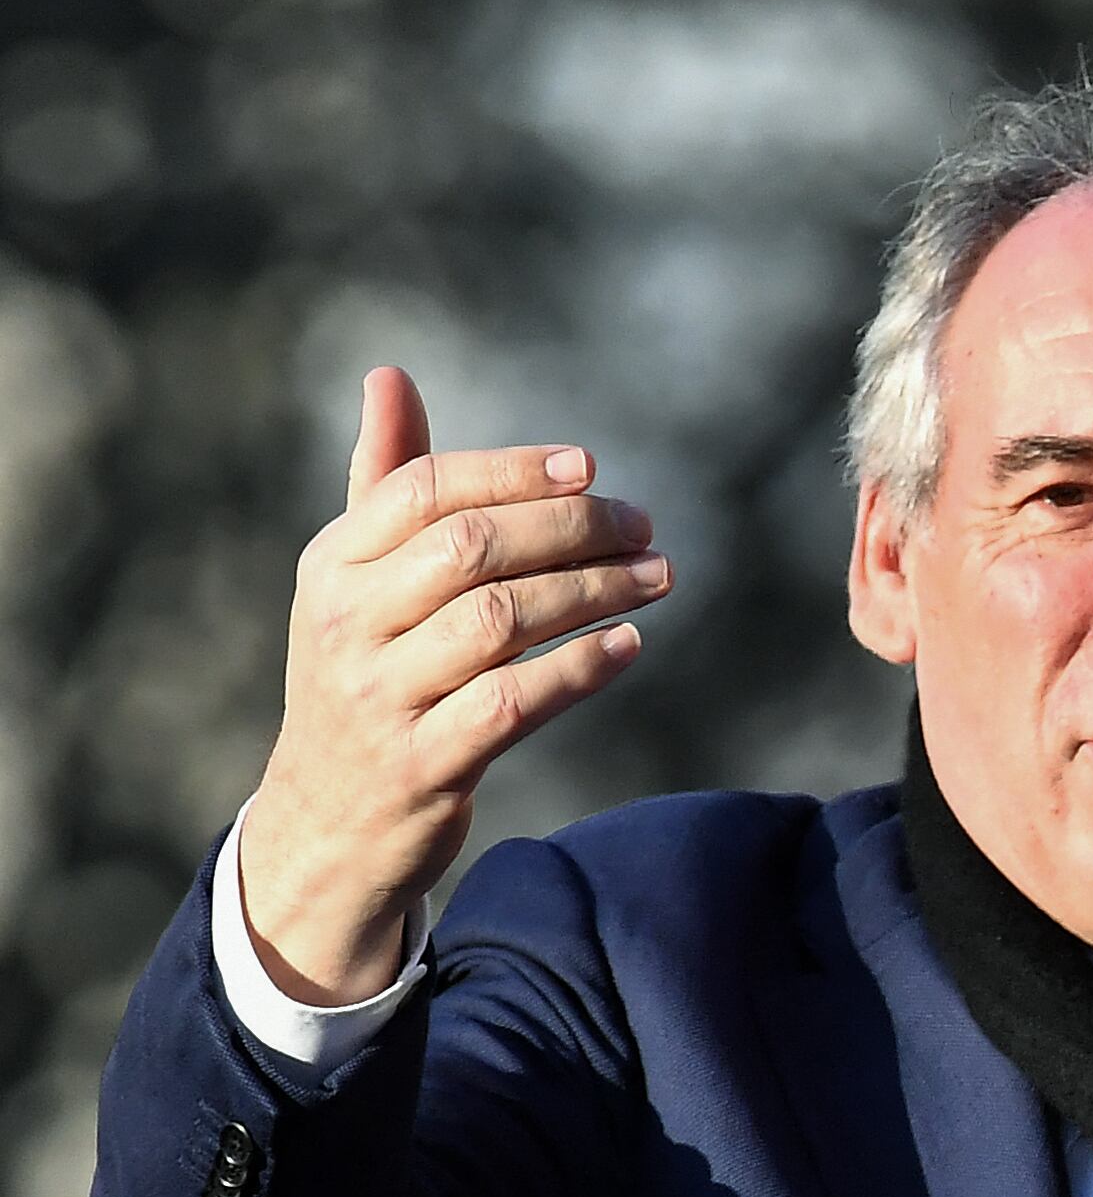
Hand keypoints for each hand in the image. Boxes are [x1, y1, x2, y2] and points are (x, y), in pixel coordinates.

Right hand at [237, 366, 671, 1003]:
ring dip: (595, 591)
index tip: (591, 468)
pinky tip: (629, 645)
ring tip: (659, 576)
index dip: (514, 471)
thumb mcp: (357, 583)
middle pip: (472, 548)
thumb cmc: (367, 676)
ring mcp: (382, 696)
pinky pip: (516, 702)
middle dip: (573, 528)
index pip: (426, 490)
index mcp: (333, 564)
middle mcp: (348, 623)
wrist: (327, 820)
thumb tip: (391, 376)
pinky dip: (581, 669)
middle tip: (645, 526)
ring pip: (501, 620)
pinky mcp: (425, 764)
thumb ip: (384, 483)